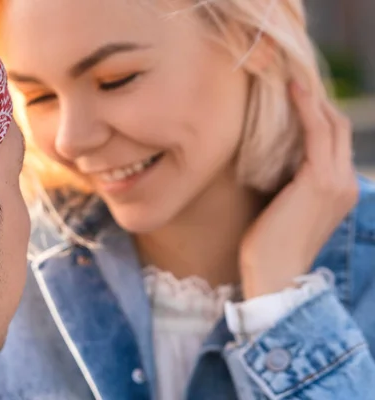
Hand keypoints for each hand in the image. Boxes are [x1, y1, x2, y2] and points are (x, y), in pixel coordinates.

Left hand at [240, 82, 357, 298]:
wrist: (273, 276)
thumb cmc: (268, 246)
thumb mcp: (284, 207)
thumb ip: (289, 181)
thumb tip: (272, 155)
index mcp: (341, 189)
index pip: (333, 141)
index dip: (316, 114)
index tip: (293, 94)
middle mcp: (346, 182)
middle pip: (337, 127)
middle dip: (316, 100)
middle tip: (289, 78)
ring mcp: (337, 180)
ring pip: (330, 124)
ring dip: (311, 98)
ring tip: (288, 77)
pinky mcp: (319, 180)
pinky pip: (316, 132)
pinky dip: (305, 108)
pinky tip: (291, 91)